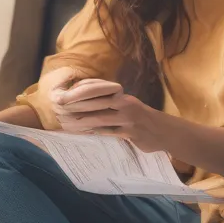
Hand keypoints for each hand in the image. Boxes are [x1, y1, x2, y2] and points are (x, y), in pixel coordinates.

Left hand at [50, 78, 167, 153]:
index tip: (64, 95)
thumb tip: (88, 100)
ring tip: (67, 124)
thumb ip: (110, 102)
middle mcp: (124, 103)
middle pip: (95, 101)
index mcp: (121, 95)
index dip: (80, 91)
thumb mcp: (127, 106)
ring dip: (81, 121)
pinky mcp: (131, 132)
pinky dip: (95, 132)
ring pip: (100, 118)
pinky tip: (84, 134)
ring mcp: (128, 118)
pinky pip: (109, 132)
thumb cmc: (141, 119)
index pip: (97, 88)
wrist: (164, 131)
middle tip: (59, 110)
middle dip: (76, 106)